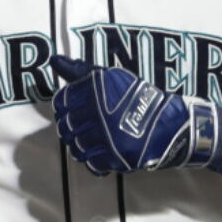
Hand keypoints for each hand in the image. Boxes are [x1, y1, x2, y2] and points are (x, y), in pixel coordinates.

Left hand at [50, 55, 215, 174]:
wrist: (168, 123)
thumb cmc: (136, 97)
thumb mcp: (111, 78)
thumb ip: (81, 71)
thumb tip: (54, 59)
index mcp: (97, 91)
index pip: (64, 101)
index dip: (63, 107)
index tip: (69, 110)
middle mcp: (100, 113)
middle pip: (68, 125)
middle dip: (69, 128)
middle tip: (76, 128)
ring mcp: (108, 136)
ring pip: (77, 145)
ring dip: (78, 145)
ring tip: (86, 141)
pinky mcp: (116, 156)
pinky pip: (92, 162)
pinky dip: (91, 160)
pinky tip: (96, 154)